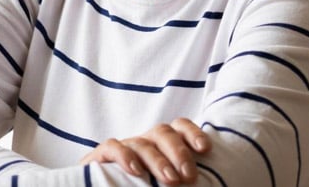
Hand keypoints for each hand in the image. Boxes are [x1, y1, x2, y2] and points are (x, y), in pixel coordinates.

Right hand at [80, 118, 210, 184]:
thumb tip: (207, 185)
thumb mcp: (165, 181)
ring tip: (171, 180)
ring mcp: (124, 148)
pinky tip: (135, 170)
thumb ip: (183, 180)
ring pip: (141, 143)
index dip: (193, 133)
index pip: (179, 127)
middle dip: (178, 152)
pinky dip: (123, 155)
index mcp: (164, 146)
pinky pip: (112, 146)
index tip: (205, 149)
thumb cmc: (145, 186)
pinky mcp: (101, 157)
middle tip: (189, 176)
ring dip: (158, 160)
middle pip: (163, 133)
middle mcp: (145, 143)